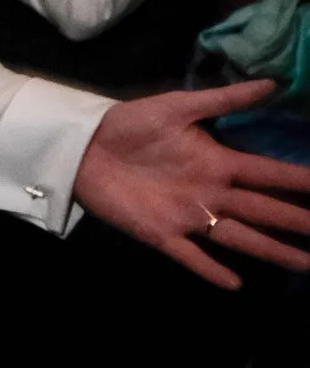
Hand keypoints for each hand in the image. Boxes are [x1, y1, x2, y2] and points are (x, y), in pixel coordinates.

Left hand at [73, 79, 309, 288]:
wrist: (81, 144)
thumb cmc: (130, 123)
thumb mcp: (178, 106)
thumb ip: (224, 99)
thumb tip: (272, 83)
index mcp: (220, 162)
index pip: (272, 175)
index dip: (303, 182)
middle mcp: (213, 193)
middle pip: (267, 211)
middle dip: (300, 222)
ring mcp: (188, 215)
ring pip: (241, 238)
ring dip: (273, 251)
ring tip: (306, 264)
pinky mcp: (160, 233)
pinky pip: (190, 255)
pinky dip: (210, 269)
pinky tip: (236, 284)